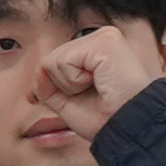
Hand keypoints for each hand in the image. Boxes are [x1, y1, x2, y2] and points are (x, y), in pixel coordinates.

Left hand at [38, 26, 165, 143]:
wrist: (126, 128)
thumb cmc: (105, 118)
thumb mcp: (68, 102)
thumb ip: (49, 85)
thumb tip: (38, 71)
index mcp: (96, 49)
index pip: (55, 61)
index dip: (55, 85)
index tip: (78, 97)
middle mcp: (101, 38)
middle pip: (50, 60)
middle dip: (63, 86)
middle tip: (93, 94)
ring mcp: (104, 37)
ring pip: (52, 60)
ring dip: (69, 85)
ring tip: (97, 88)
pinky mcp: (105, 42)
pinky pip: (62, 61)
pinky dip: (74, 81)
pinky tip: (98, 83)